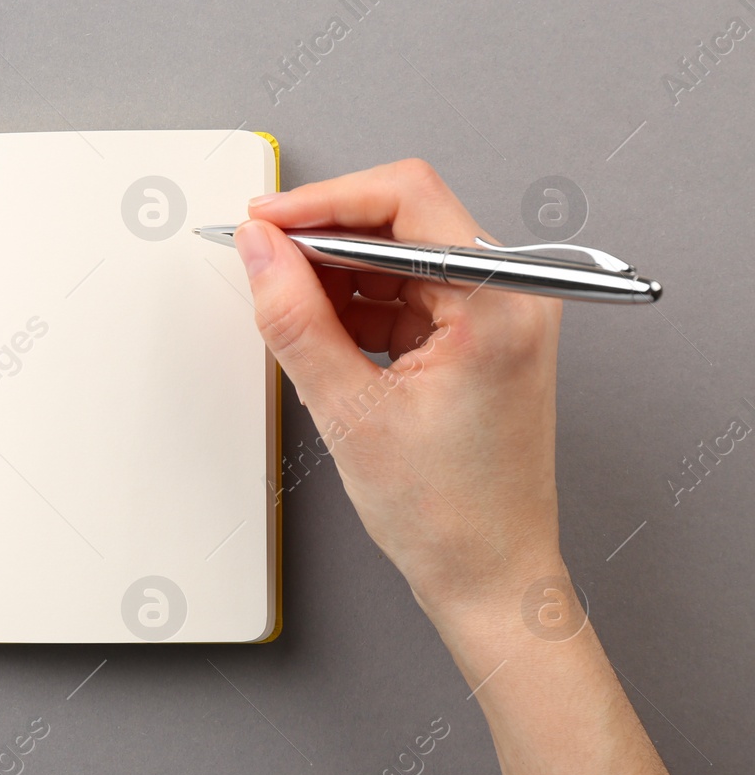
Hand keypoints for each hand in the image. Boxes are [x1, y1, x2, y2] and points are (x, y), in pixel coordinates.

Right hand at [236, 159, 564, 631]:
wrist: (490, 577)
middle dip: (324, 239)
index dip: (323, 200)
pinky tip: (322, 336)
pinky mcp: (479, 338)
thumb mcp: (349, 410)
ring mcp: (499, 316)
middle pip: (403, 221)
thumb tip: (261, 252)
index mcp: (500, 302)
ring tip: (291, 314)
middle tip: (263, 261)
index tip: (266, 219)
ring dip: (337, 276)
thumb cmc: (450, 516)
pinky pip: (406, 294)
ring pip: (399, 257)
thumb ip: (296, 318)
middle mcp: (512, 296)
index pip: (407, 197)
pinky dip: (358, 307)